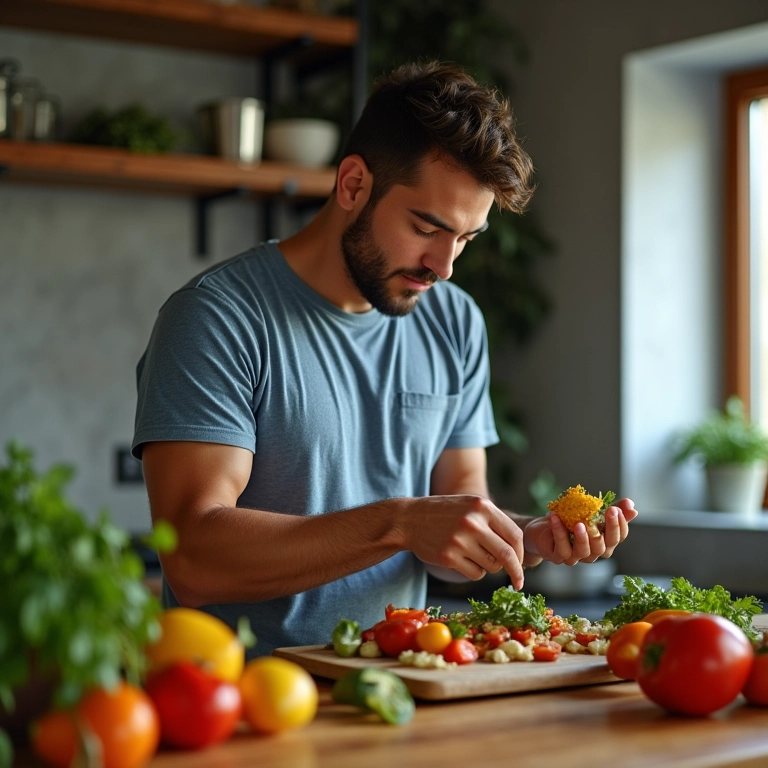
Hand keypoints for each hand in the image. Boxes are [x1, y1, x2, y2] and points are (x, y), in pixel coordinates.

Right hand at [404, 495, 525, 589]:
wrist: (409, 519)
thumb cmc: (445, 513)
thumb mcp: (470, 506)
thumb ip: (494, 522)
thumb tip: (519, 551)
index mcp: (482, 506)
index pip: (514, 535)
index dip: (521, 553)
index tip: (521, 563)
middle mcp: (473, 522)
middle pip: (506, 555)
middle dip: (516, 571)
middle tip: (518, 582)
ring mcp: (460, 540)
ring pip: (491, 567)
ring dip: (488, 567)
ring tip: (473, 555)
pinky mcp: (449, 557)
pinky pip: (475, 574)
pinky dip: (474, 572)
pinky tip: (462, 560)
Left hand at [523, 498, 637, 566]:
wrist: (541, 528)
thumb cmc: (568, 520)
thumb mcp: (590, 512)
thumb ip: (610, 510)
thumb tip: (631, 505)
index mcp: (603, 542)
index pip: (618, 538)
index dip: (620, 525)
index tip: (617, 509)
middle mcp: (592, 552)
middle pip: (604, 547)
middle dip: (608, 529)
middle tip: (608, 511)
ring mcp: (575, 557)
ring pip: (584, 552)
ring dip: (583, 538)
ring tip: (580, 523)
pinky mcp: (558, 556)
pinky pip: (562, 548)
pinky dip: (559, 532)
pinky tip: (556, 517)